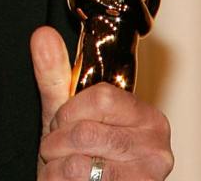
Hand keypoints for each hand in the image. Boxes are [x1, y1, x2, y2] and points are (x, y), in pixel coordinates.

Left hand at [30, 26, 172, 179]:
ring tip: (62, 167)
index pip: (101, 98)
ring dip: (56, 166)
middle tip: (57, 149)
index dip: (69, 112)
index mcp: (147, 117)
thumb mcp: (66, 115)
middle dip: (57, 142)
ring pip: (79, 164)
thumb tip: (44, 34)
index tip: (62, 123)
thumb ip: (55, 75)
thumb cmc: (79, 157)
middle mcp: (157, 148)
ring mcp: (149, 177)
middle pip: (87, 133)